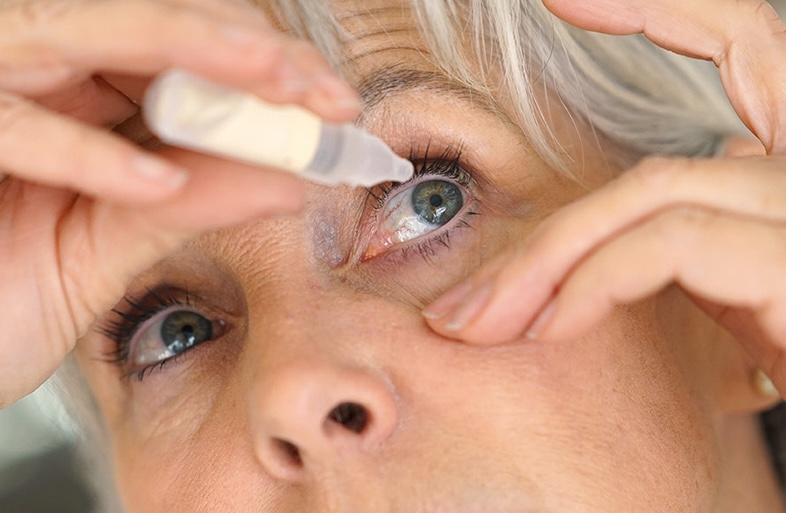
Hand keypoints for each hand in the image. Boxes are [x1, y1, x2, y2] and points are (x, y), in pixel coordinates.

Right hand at [0, 0, 360, 406]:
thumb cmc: (4, 294)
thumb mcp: (113, 248)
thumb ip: (192, 205)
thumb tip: (291, 184)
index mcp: (85, 103)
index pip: (185, 58)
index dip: (264, 72)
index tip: (334, 108)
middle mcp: (40, 81)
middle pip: (147, 30)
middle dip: (244, 51)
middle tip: (319, 88)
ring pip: (83, 37)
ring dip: (184, 49)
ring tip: (270, 76)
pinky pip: (15, 127)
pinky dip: (86, 153)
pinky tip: (158, 179)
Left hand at [422, 0, 785, 390]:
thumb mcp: (738, 295)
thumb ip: (682, 246)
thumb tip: (599, 240)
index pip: (742, 48)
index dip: (657, 13)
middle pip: (649, 170)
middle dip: (541, 239)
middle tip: (457, 308)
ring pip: (649, 196)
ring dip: (545, 266)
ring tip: (479, 325)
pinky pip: (673, 240)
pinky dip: (595, 280)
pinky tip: (550, 327)